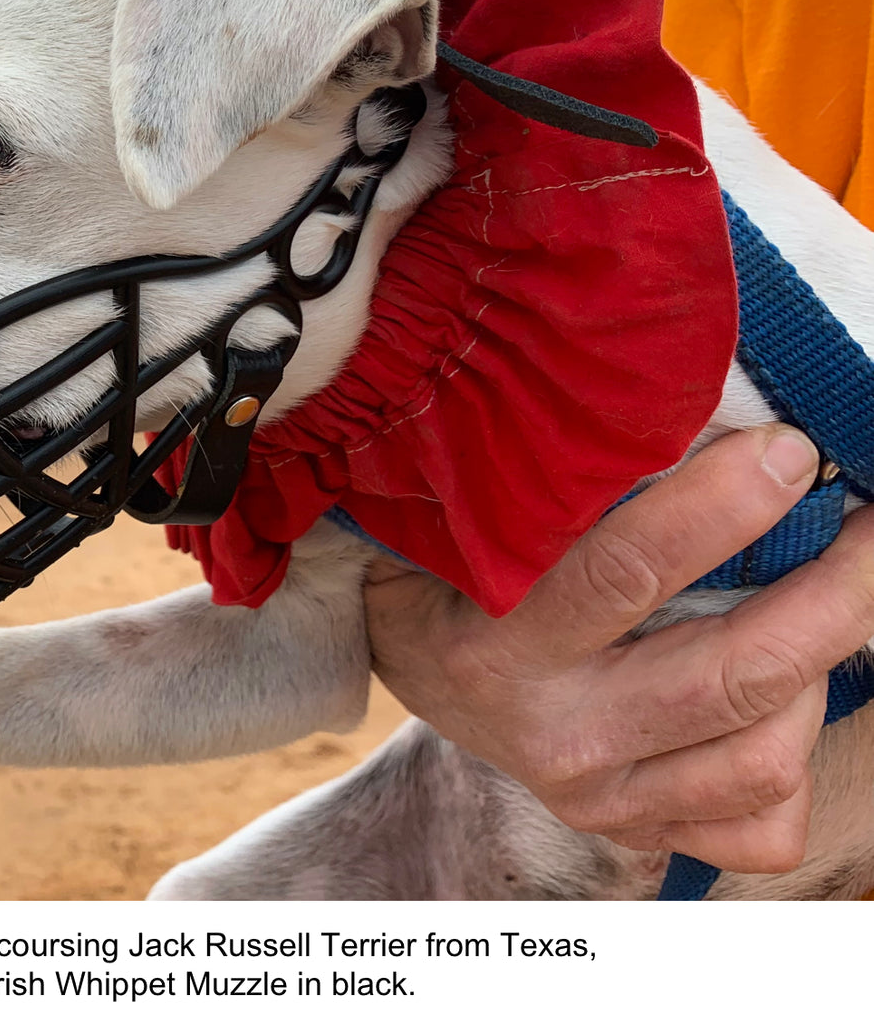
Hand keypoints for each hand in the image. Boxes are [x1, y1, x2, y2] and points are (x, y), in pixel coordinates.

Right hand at [365, 422, 873, 874]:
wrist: (416, 667)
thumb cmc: (454, 567)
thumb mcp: (475, 519)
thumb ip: (553, 486)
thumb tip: (679, 413)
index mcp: (498, 644)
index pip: (625, 572)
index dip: (723, 507)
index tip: (789, 450)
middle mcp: (553, 732)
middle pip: (736, 676)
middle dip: (834, 593)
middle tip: (868, 527)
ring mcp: (596, 793)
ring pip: (765, 758)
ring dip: (822, 670)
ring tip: (825, 605)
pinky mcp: (630, 830)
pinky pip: (759, 827)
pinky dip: (795, 766)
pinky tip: (777, 704)